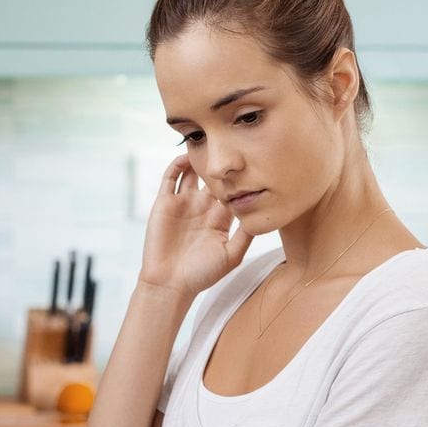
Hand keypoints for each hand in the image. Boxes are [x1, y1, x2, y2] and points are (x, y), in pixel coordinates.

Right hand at [138, 154, 253, 297]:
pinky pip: (171, 177)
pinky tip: (187, 157)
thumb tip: (263, 211)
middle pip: (213, 176)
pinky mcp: (164, 203)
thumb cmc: (202, 275)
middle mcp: (202, 207)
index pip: (233, 188)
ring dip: (198, 158)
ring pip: (192, 172)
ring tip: (207, 143)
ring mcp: (183, 203)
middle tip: (232, 142)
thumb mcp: (232, 255)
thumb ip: (247, 233)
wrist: (170, 284)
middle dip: (221, 163)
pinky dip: (177, 164)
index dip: (240, 175)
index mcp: (220, 218)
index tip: (252, 159)